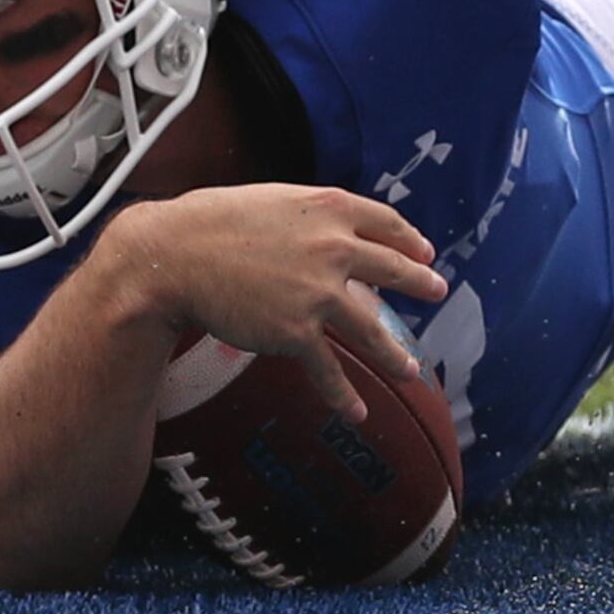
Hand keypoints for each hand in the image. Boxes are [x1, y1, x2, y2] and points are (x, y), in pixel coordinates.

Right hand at [98, 184, 439, 424]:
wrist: (176, 256)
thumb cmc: (212, 222)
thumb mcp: (273, 201)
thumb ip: (309, 217)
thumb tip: (328, 234)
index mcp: (328, 209)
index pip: (385, 222)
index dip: (409, 239)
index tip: (424, 252)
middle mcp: (333, 248)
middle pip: (393, 270)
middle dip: (421, 284)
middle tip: (437, 291)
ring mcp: (319, 293)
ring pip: (372, 330)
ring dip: (395, 355)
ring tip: (409, 370)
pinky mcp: (297, 332)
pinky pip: (330, 370)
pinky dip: (345, 396)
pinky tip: (358, 413)